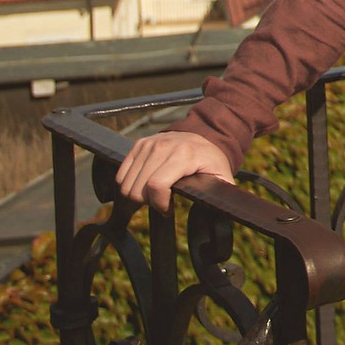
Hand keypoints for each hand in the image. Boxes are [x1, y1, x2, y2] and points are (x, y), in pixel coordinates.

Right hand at [114, 129, 234, 210]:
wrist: (204, 135)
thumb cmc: (211, 161)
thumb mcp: (222, 177)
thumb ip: (221, 193)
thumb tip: (223, 209)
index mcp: (184, 155)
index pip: (156, 185)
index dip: (159, 204)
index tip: (168, 210)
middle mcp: (163, 146)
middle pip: (138, 188)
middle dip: (148, 202)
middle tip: (163, 201)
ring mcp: (149, 143)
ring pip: (126, 183)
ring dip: (139, 194)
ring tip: (156, 192)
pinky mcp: (139, 144)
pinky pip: (121, 174)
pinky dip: (131, 184)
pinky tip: (147, 184)